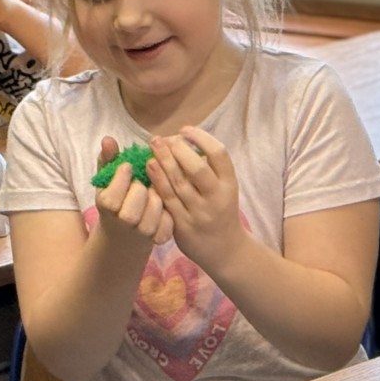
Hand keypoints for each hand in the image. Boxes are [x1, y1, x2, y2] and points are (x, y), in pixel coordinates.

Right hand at [94, 136, 173, 245]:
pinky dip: (170, 213)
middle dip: (140, 191)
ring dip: (157, 199)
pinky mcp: (159, 237)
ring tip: (156, 190)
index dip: (121, 180)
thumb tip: (108, 139)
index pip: (111, 199)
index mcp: (106, 207)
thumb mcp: (109, 177)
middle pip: (132, 211)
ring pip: (153, 215)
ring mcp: (142, 233)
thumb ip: (108, 158)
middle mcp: (123, 224)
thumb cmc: (118, 195)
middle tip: (144, 181)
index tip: (128, 167)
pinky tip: (168, 202)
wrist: (125, 230)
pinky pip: (168, 225)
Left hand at [148, 127, 245, 272]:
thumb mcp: (226, 189)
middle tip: (163, 138)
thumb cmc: (222, 213)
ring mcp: (199, 212)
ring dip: (164, 161)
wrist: (225, 250)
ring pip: (179, 182)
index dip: (201, 138)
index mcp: (230, 184)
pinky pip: (167, 200)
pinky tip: (150, 167)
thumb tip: (187, 142)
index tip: (186, 130)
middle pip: (197, 167)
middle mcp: (217, 197)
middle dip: (178, 148)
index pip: (219, 154)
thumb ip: (211, 170)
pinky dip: (158, 181)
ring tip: (153, 145)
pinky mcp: (183, 225)